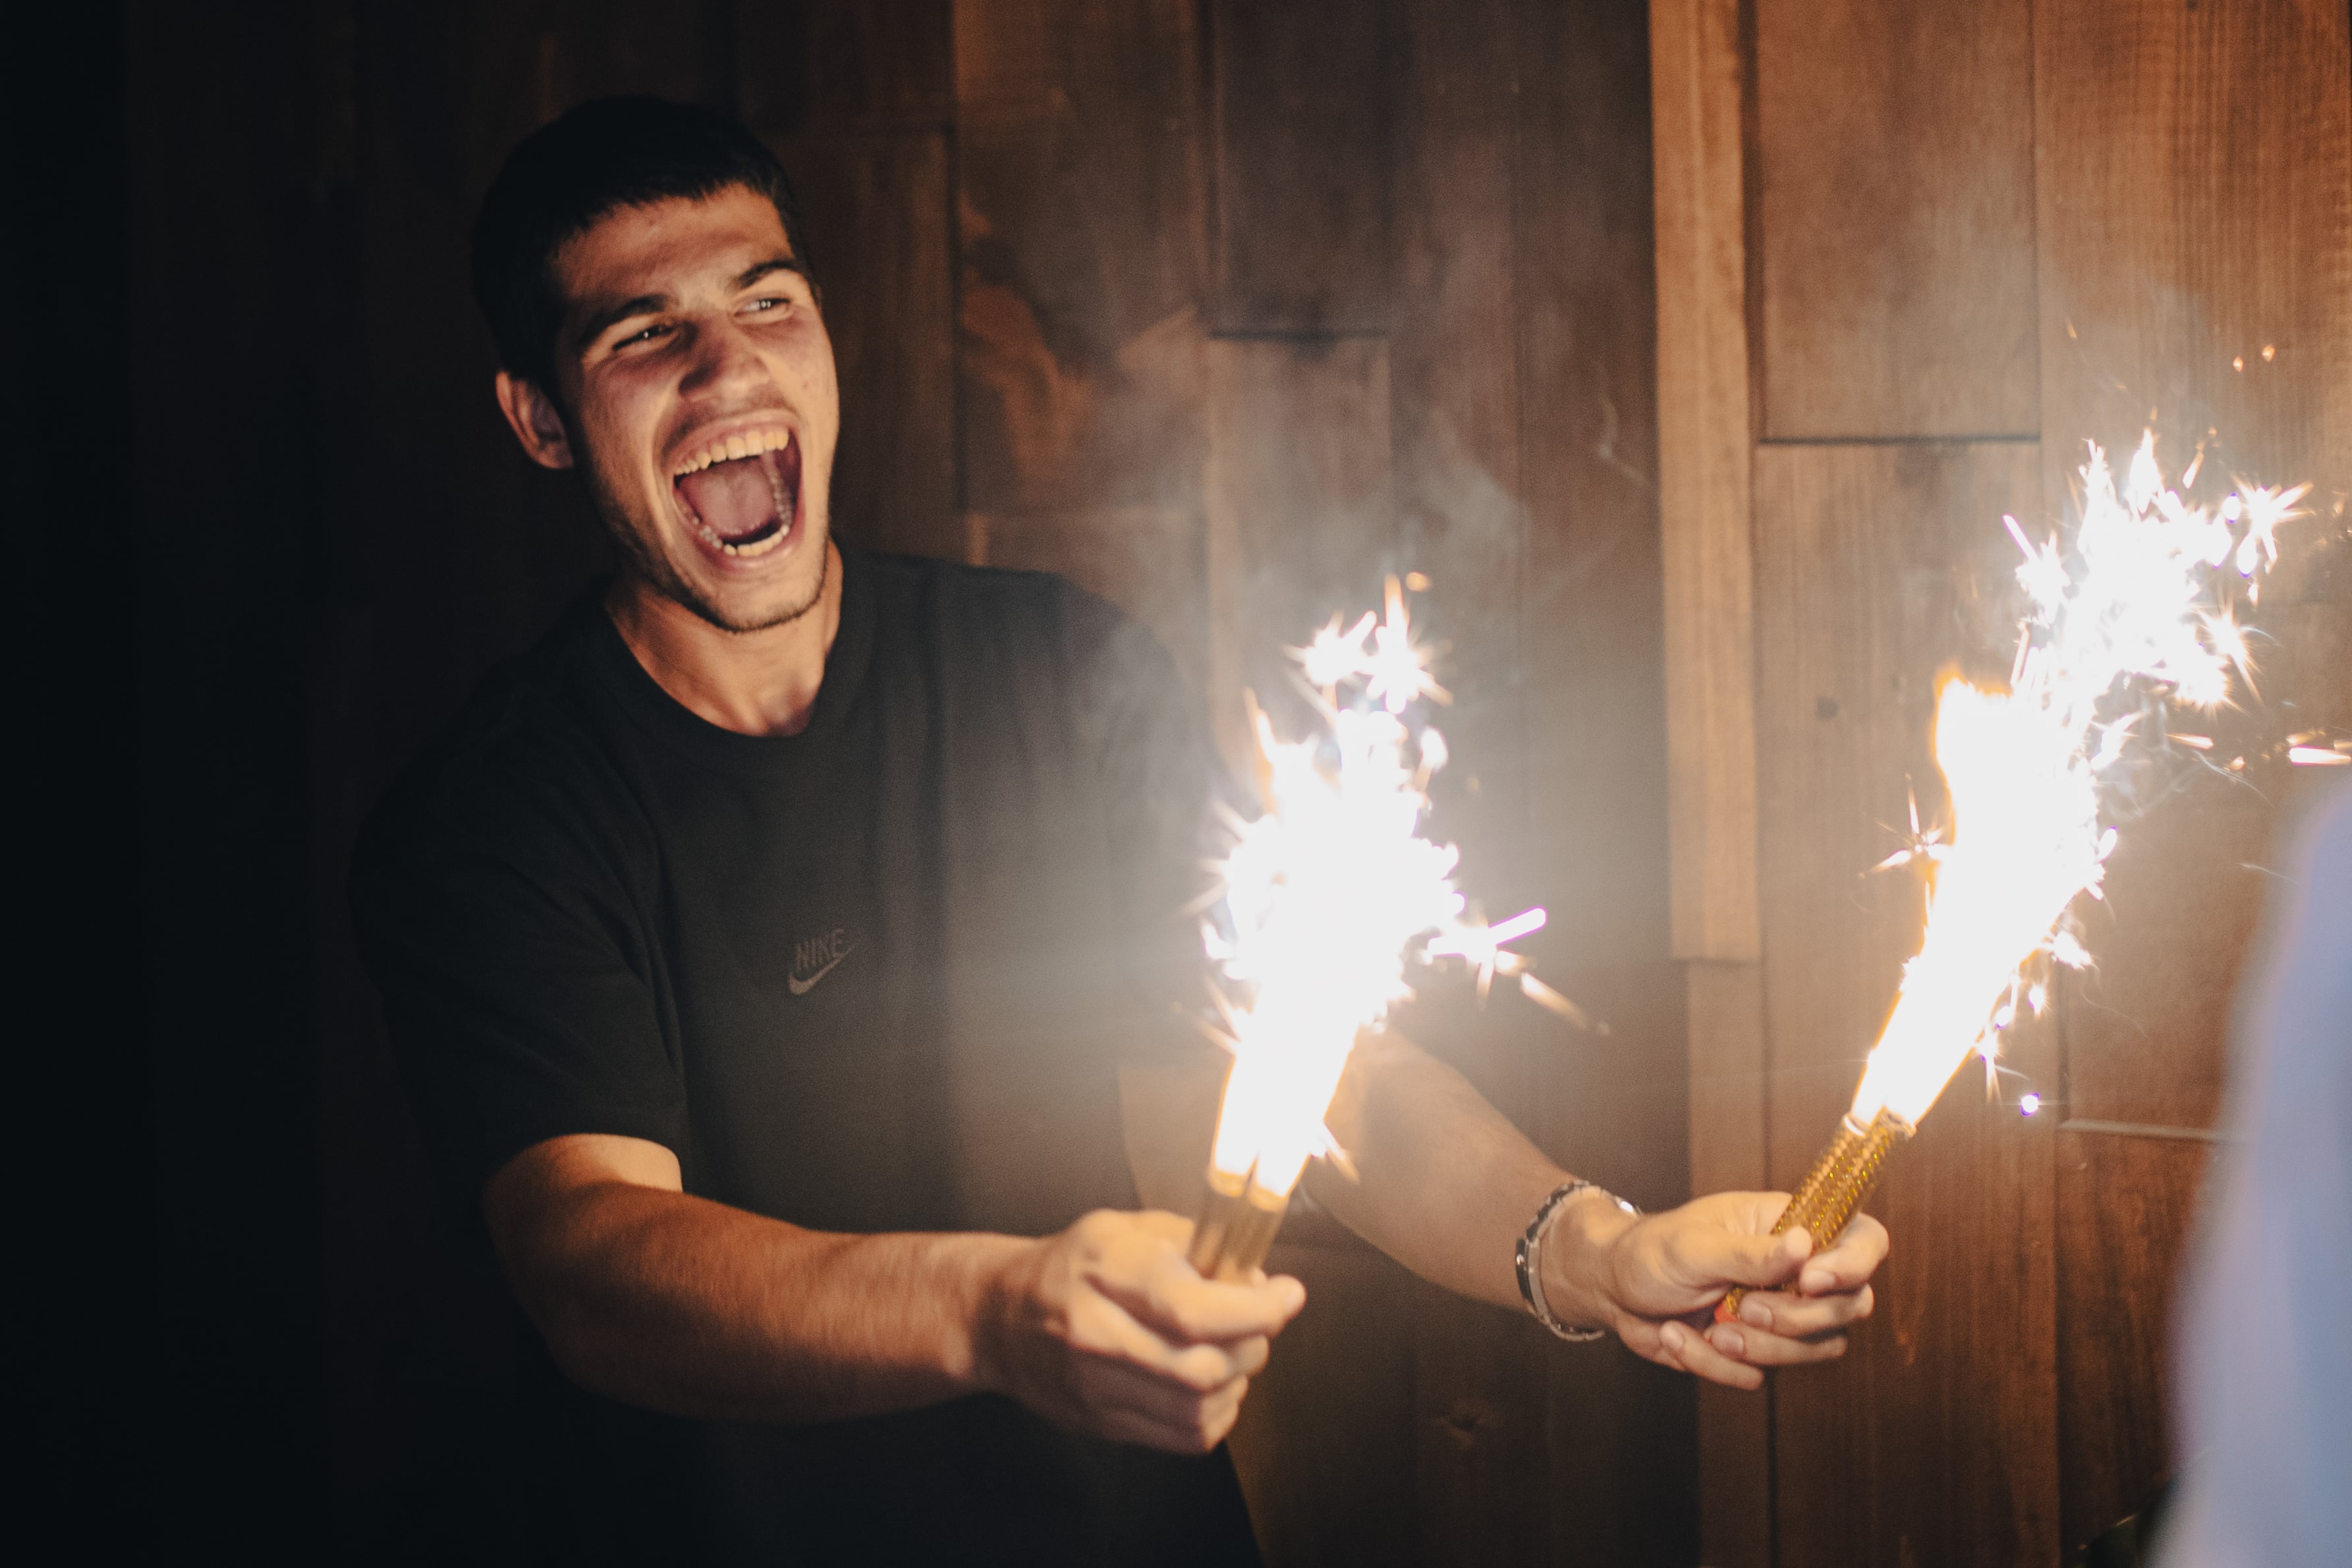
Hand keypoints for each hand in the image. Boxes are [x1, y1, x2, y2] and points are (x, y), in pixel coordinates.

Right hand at [974, 1209, 1305, 1452]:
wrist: (1000, 1317)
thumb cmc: (1071, 1266)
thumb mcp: (1124, 1228)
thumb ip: (1192, 1242)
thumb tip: (1254, 1274)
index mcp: (1104, 1273)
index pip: (1193, 1308)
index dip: (1256, 1308)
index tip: (1287, 1295)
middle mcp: (1096, 1333)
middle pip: (1202, 1367)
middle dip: (1253, 1344)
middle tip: (1259, 1322)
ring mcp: (1095, 1387)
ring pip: (1197, 1409)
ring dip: (1237, 1381)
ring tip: (1234, 1351)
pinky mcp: (1101, 1423)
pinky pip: (1183, 1437)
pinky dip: (1216, 1414)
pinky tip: (1212, 1385)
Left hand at [1545, 1190, 1886, 1390]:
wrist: (1611, 1290)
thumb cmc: (1650, 1251)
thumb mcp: (1694, 1245)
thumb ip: (1750, 1252)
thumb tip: (1805, 1246)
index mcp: (1790, 1226)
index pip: (1864, 1239)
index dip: (1854, 1264)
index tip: (1811, 1281)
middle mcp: (1799, 1271)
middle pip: (1852, 1305)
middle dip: (1796, 1318)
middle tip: (1744, 1309)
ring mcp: (1783, 1314)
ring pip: (1817, 1349)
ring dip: (1758, 1348)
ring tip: (1710, 1329)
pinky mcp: (1759, 1351)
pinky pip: (1762, 1375)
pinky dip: (1716, 1365)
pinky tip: (1680, 1336)